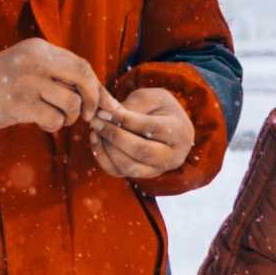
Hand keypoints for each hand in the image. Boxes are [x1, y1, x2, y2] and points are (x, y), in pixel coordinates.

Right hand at [0, 37, 112, 133]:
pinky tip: (40, 122)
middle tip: (90, 116)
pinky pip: (55, 119)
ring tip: (55, 118)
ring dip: (70, 117)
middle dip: (94, 100)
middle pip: (83, 77)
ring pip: (72, 102)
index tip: (106, 104)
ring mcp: (27, 81)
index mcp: (39, 48)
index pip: (81, 64)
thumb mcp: (27, 66)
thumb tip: (98, 92)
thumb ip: (57, 73)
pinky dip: (53, 126)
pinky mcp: (19, 104)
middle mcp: (36, 60)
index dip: (97, 86)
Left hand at [81, 81, 200, 181]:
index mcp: (180, 132)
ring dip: (106, 147)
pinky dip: (102, 157)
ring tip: (95, 128)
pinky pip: (117, 172)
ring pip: (128, 166)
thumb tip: (105, 111)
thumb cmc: (159, 108)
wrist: (168, 127)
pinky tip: (96, 139)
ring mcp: (157, 170)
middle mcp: (173, 156)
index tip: (103, 111)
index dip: (124, 119)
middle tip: (95, 120)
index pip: (149, 127)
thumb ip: (131, 104)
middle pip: (141, 151)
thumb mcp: (151, 98)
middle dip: (114, 136)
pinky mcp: (141, 176)